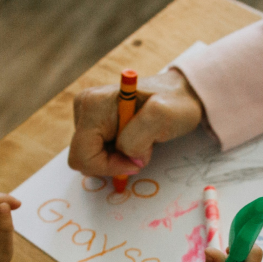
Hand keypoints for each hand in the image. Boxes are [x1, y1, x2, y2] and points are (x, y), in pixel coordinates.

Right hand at [69, 69, 203, 175]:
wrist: (179, 95)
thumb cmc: (175, 103)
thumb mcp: (163, 116)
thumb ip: (138, 138)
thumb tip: (127, 158)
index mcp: (93, 104)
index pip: (83, 155)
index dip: (109, 166)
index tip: (137, 160)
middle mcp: (83, 106)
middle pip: (83, 158)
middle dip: (113, 162)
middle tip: (140, 150)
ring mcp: (86, 114)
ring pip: (90, 157)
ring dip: (116, 158)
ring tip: (140, 141)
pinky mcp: (92, 123)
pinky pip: (96, 153)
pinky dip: (115, 155)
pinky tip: (132, 140)